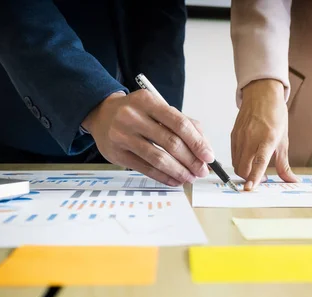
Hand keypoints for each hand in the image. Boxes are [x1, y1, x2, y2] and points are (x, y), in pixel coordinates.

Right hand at [82, 91, 213, 185]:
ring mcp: (122, 136)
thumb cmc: (137, 112)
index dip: (197, 142)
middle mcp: (133, 117)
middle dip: (191, 160)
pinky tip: (175, 180)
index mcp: (148, 101)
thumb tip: (205, 148)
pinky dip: (164, 177)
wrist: (102, 114)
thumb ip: (183, 123)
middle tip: (202, 171)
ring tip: (190, 178)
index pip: (179, 124)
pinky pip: (146, 169)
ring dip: (179, 171)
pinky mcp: (116, 154)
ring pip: (158, 159)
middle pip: (171, 143)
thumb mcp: (158, 108)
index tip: (209, 156)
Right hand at [231, 79, 297, 190]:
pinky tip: (249, 158)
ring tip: (256, 167)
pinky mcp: (233, 135)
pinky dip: (240, 162)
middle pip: (243, 168)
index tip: (250, 188)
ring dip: (244, 171)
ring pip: (236, 164)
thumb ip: (284, 164)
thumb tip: (292, 181)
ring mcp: (240, 137)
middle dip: (249, 178)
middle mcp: (251, 138)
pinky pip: (233, 155)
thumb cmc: (275, 115)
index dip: (254, 177)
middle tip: (262, 178)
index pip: (259, 162)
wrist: (261, 94)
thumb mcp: (283, 140)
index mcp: (267, 139)